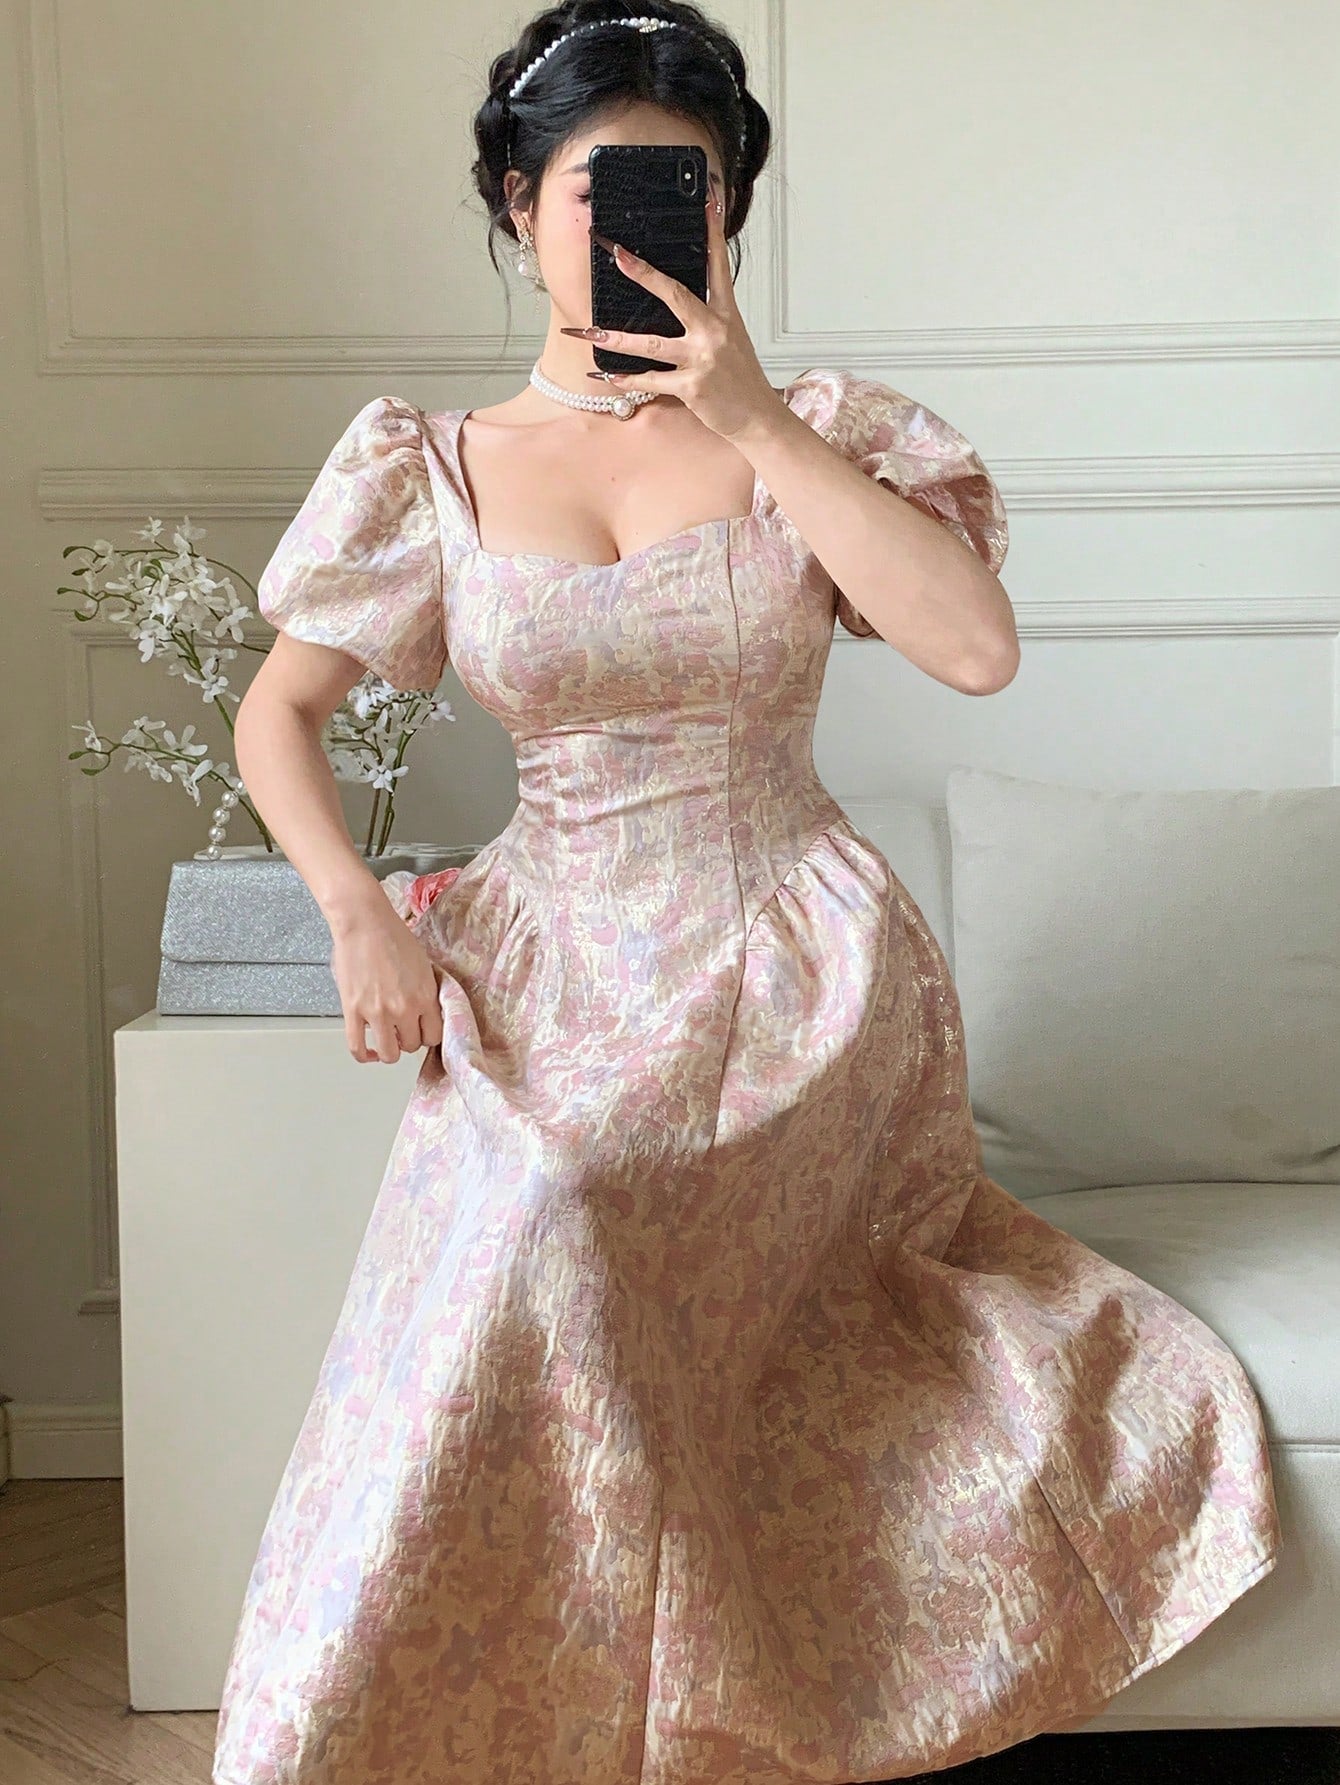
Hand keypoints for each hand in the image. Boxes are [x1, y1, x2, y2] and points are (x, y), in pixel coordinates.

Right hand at [330, 903, 444, 1063]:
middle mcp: (404, 1009)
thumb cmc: (393, 935)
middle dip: (409, 1039)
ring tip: (387, 1038)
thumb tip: (426, 1012)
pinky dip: (365, 1056)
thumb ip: (426, 992)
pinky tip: (370, 1051)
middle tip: (402, 1028)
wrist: (364, 922)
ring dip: (390, 1050)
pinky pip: (358, 1048)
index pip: (435, 1036)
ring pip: (390, 1054)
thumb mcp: (424, 965)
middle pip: (413, 1046)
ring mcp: (378, 1013)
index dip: (428, 1034)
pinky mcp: (353, 1012)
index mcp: (425, 997)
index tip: (422, 1029)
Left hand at [564, 193, 779, 442]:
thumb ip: (707, 318)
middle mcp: (714, 331)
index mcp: (726, 314)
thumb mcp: (731, 339)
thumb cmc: (741, 378)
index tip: (707, 202)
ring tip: (590, 333)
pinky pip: (652, 379)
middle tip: (618, 254)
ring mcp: (702, 359)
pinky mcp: (692, 387)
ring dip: (617, 339)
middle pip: (675, 295)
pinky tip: (607, 377)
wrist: (757, 417)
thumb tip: (678, 300)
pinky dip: (627, 379)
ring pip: (652, 344)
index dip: (712, 233)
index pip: (718, 266)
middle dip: (643, 273)